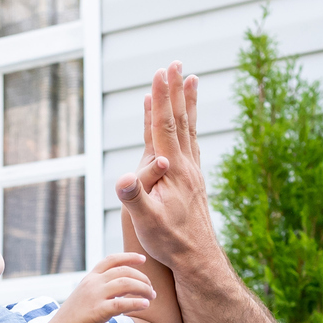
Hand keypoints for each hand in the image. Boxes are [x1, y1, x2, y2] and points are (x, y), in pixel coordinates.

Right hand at [44, 252, 154, 322]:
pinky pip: (122, 303)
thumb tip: (123, 288)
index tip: (143, 259)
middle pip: (124, 271)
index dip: (129, 257)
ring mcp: (94, 296)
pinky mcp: (97, 311)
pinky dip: (136, 303)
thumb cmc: (75, 320)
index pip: (111, 260)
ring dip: (143, 289)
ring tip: (151, 297)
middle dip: (142, 278)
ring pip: (126, 283)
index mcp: (90, 279)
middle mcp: (92, 284)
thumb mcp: (86, 297)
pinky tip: (145, 305)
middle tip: (151, 289)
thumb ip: (101, 289)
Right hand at [115, 64, 222, 278]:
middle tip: (176, 63)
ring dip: (187, 103)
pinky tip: (187, 124)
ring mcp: (193, 173)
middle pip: (181, 120)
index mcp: (174, 170)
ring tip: (190, 80)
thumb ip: (134, 197)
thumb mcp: (147, 222)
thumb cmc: (170, 242)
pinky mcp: (195, 182)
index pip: (165, 126)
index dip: (161, 98)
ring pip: (189, 130)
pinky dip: (187, 126)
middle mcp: (187, 166)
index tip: (160, 72)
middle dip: (176, 90)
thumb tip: (123, 177)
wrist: (199, 260)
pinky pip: (190, 145)